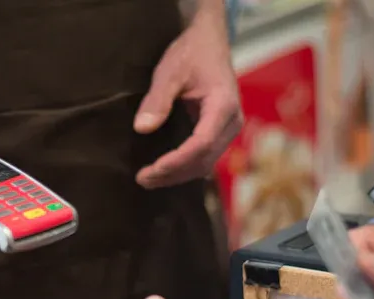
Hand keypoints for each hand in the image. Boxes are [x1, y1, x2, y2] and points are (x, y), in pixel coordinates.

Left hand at [134, 9, 242, 188]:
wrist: (210, 43)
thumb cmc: (191, 54)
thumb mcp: (169, 71)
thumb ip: (157, 100)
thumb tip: (141, 129)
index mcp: (223, 105)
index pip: (201, 143)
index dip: (177, 161)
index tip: (152, 170)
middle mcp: (231, 122)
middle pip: (204, 160)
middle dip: (173, 174)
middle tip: (142, 179)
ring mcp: (228, 129)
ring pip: (206, 163)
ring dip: (178, 175)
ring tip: (148, 179)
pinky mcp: (221, 132)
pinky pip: (205, 157)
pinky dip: (184, 167)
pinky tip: (163, 171)